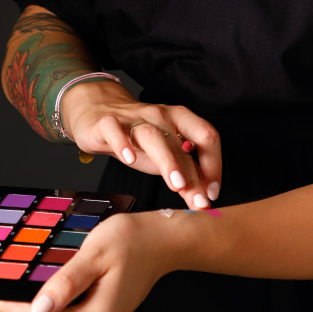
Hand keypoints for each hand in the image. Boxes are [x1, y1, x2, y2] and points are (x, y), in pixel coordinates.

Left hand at [0, 211, 172, 311]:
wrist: (162, 241)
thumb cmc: (133, 240)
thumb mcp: (96, 253)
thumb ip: (67, 281)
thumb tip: (39, 307)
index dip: (7, 307)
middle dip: (17, 303)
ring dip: (35, 299)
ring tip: (12, 282)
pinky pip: (68, 311)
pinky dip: (53, 298)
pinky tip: (41, 282)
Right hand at [63, 80, 220, 209]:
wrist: (99, 112)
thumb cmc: (137, 138)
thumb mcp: (164, 154)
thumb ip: (185, 172)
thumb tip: (203, 199)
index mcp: (180, 120)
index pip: (206, 136)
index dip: (213, 164)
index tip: (212, 192)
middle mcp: (161, 115)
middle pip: (181, 141)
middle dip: (193, 172)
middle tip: (198, 199)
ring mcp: (134, 118)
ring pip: (153, 135)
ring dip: (168, 159)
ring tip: (177, 184)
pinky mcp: (107, 123)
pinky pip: (115, 130)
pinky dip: (123, 143)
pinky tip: (129, 159)